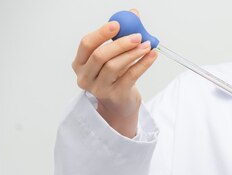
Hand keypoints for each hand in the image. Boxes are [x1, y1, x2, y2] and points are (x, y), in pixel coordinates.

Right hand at [72, 9, 157, 137]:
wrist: (120, 104)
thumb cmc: (115, 76)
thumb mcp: (113, 56)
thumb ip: (120, 35)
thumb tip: (134, 14)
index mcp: (80, 63)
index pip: (86, 44)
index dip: (101, 33)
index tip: (117, 24)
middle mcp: (85, 77)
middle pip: (100, 56)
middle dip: (120, 43)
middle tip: (137, 35)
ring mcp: (99, 89)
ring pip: (115, 67)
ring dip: (133, 54)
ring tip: (147, 45)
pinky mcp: (115, 96)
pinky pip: (130, 77)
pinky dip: (142, 64)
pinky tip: (152, 56)